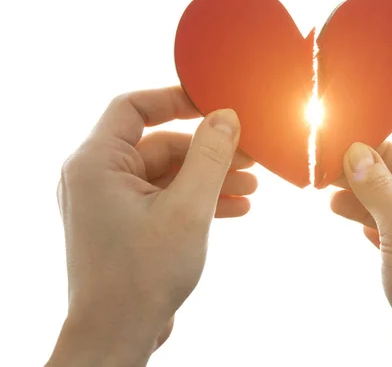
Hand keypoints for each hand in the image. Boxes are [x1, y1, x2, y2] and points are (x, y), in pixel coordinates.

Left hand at [47, 87, 256, 366]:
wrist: (118, 336)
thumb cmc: (142, 275)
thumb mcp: (187, 208)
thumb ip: (209, 156)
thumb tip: (226, 116)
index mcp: (96, 163)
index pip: (133, 107)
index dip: (175, 99)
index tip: (214, 104)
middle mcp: (98, 178)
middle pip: (160, 144)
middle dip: (208, 151)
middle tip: (249, 156)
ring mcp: (112, 203)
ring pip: (168, 174)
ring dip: (209, 178)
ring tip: (252, 186)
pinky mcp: (127, 224)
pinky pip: (166, 198)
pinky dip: (198, 200)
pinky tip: (237, 208)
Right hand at [330, 142, 391, 366]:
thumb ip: (379, 190)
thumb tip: (356, 153)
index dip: (379, 152)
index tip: (344, 146)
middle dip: (366, 179)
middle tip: (329, 173)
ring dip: (363, 204)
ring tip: (330, 198)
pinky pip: (391, 236)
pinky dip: (371, 227)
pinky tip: (354, 223)